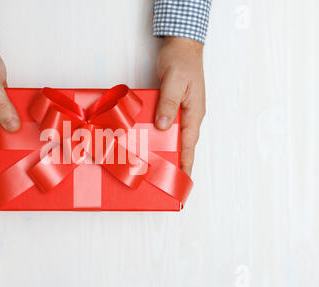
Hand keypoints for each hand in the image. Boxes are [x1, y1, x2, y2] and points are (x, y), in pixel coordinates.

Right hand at [0, 40, 20, 184]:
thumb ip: (2, 108)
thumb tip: (12, 128)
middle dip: (2, 171)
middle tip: (14, 188)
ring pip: (5, 142)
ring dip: (12, 155)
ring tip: (25, 171)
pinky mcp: (3, 111)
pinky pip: (12, 128)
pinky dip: (18, 137)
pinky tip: (31, 142)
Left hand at [155, 37, 205, 175]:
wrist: (181, 46)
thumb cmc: (181, 60)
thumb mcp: (174, 81)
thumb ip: (169, 103)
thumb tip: (164, 125)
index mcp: (195, 112)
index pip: (190, 144)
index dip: (186, 163)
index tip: (184, 181)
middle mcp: (190, 114)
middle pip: (184, 144)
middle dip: (178, 163)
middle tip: (169, 181)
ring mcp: (182, 110)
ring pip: (176, 135)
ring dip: (169, 150)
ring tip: (159, 167)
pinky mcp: (174, 106)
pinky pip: (168, 124)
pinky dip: (163, 135)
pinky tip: (152, 141)